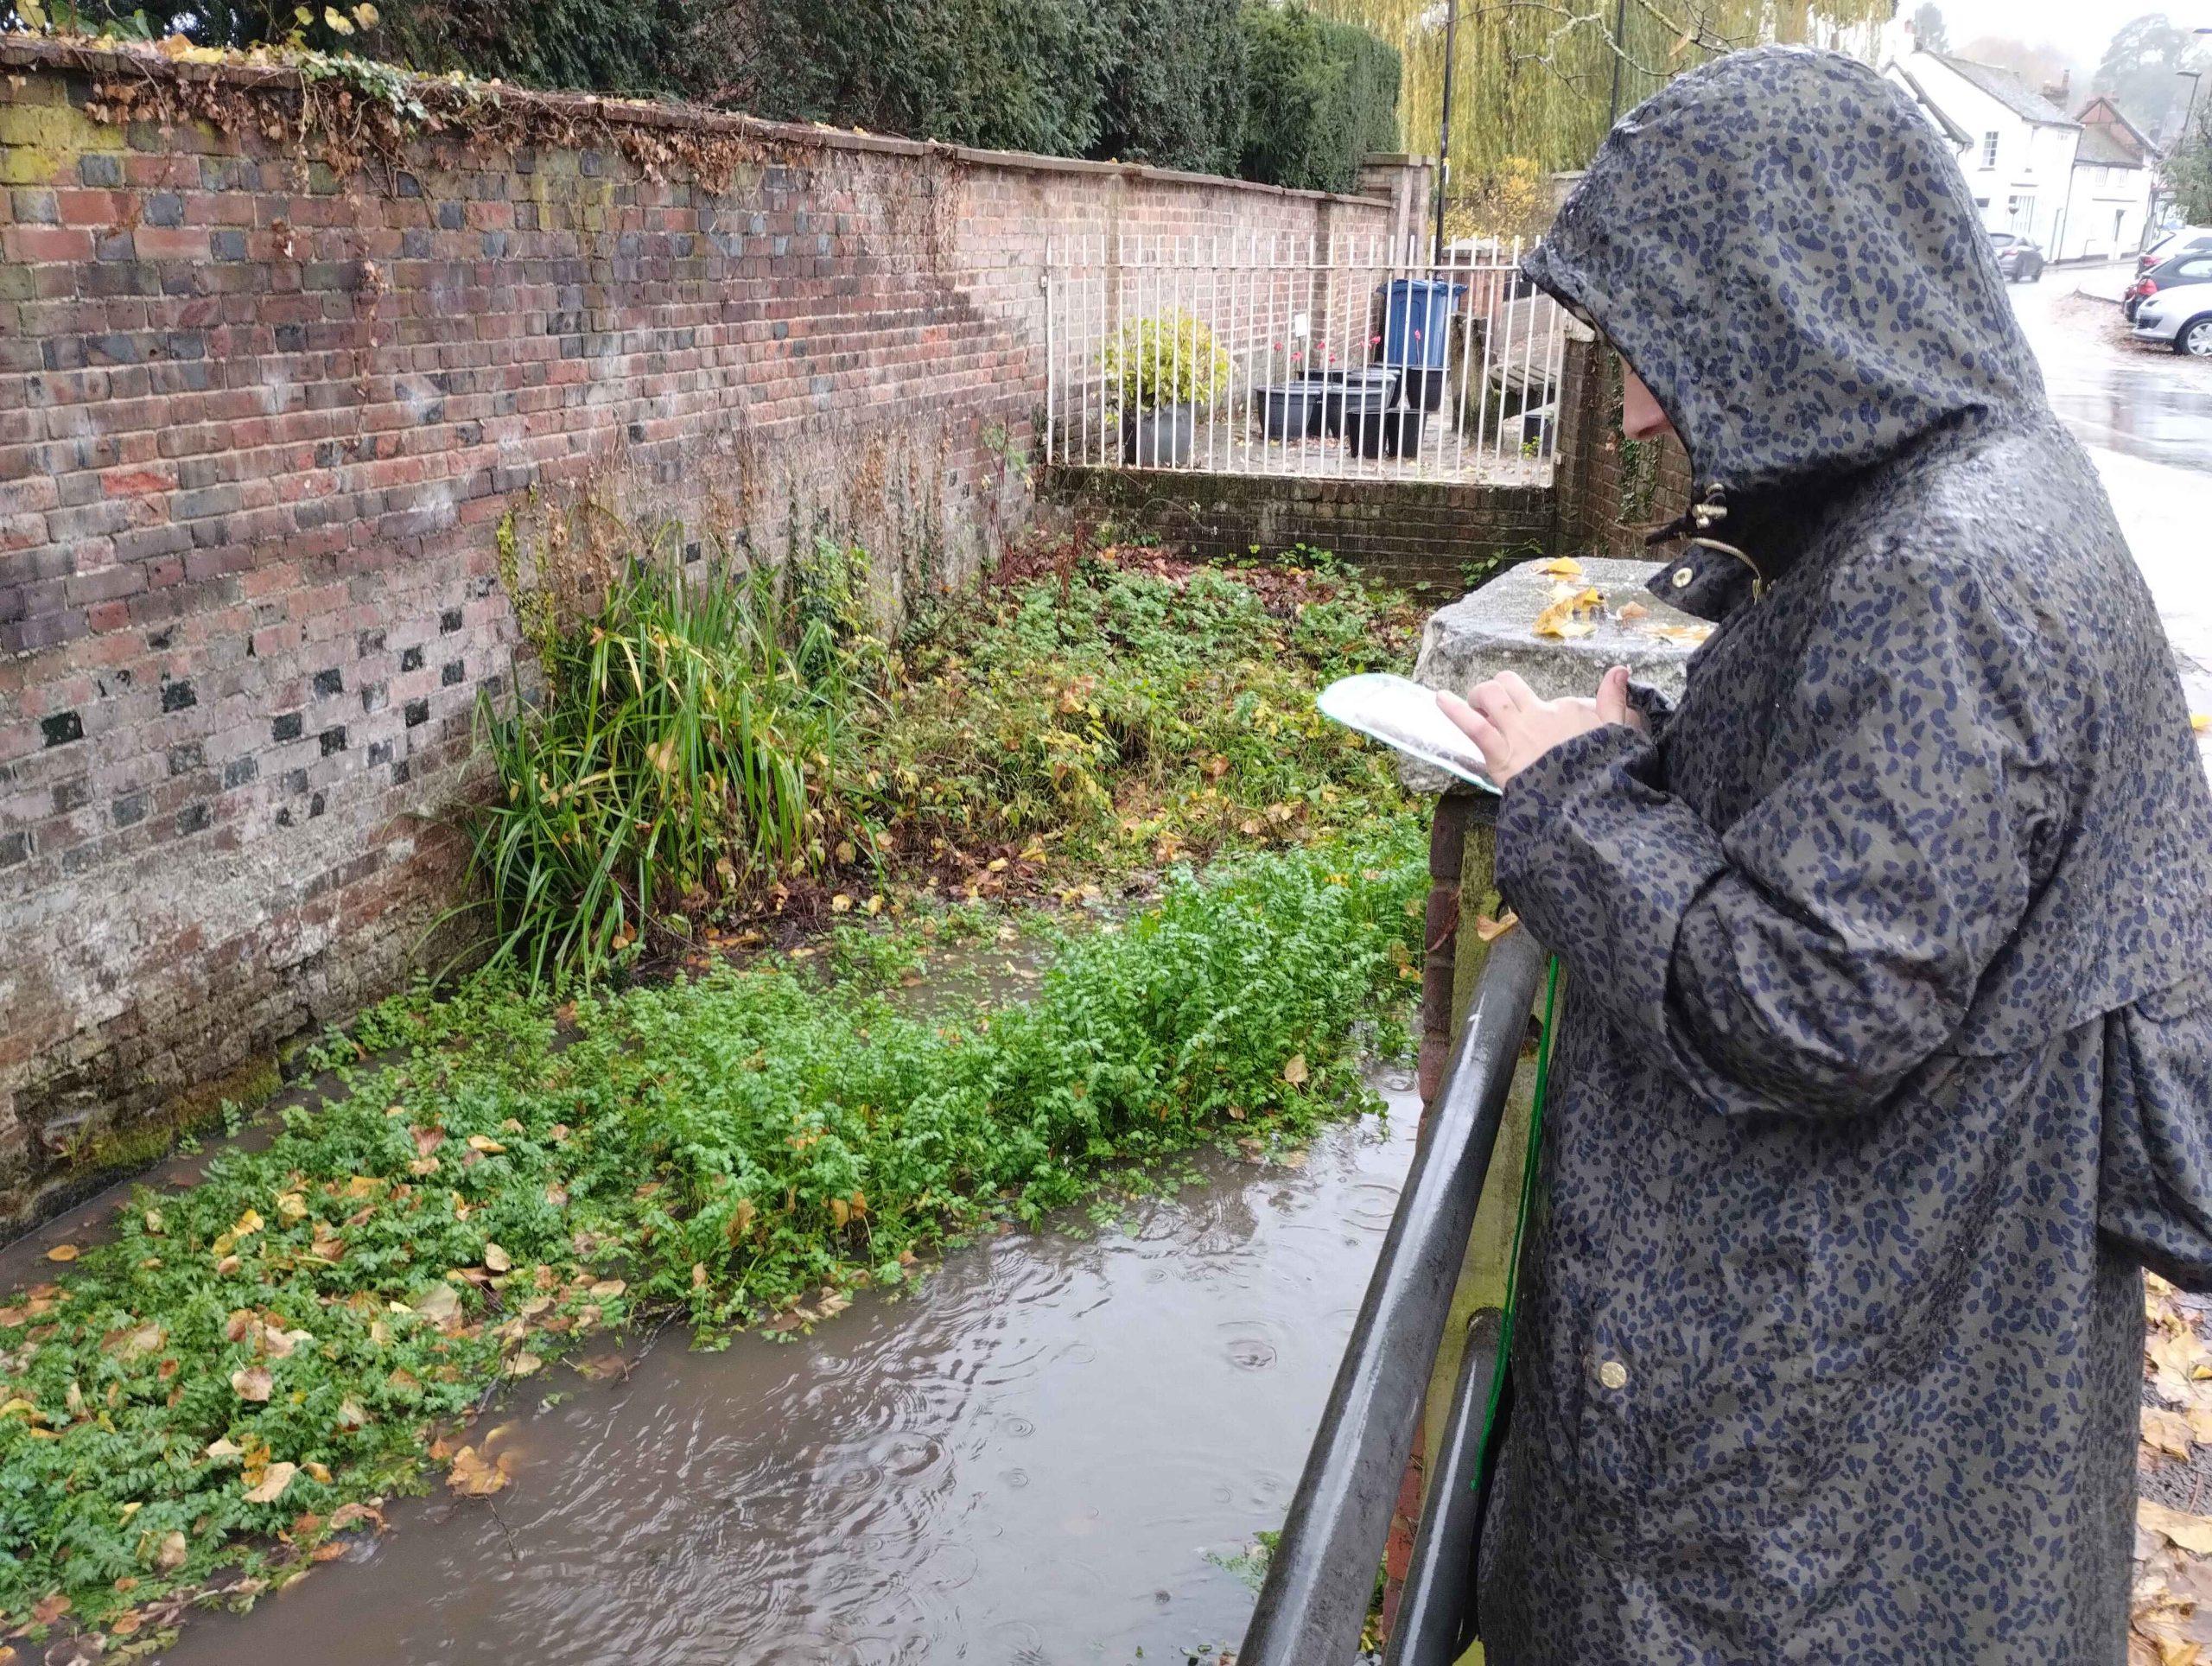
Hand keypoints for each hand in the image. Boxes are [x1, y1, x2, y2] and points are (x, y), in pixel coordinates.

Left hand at [1437, 666, 1640, 787]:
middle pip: (1507, 684)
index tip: (1527, 723)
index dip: (1524, 704)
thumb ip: (1614, 702)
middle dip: (1494, 689)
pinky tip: (1439, 698)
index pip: (1534, 695)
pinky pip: (1474, 727)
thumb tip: (1619, 669)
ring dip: (1476, 696)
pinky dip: (1454, 710)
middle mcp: (1536, 716)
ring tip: (1473, 707)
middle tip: (1491, 708)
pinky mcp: (1501, 755)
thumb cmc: (1600, 774)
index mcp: (1561, 711)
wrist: (1586, 806)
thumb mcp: (1617, 735)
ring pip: (1489, 696)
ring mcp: (1516, 734)